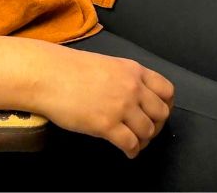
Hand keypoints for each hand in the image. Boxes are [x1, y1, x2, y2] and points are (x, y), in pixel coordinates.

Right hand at [37, 47, 174, 157]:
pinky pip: (130, 144)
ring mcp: (121, 107)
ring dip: (144, 140)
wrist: (49, 76)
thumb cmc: (70, 69)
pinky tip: (128, 152)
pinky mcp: (107, 125)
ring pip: (148, 130)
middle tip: (147, 131)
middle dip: (156, 125)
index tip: (159, 114)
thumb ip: (125, 78)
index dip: (166, 105)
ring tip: (136, 142)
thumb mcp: (108, 65)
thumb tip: (134, 95)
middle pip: (161, 113)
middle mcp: (132, 88)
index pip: (167, 90)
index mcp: (134, 71)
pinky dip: (132, 151)